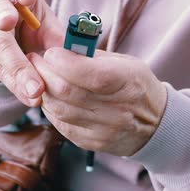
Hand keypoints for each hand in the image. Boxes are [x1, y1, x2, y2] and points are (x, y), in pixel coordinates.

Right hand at [0, 0, 63, 105]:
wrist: (5, 36)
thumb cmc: (32, 22)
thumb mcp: (47, 23)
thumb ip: (58, 35)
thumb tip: (79, 55)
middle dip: (6, 20)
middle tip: (22, 45)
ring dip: (18, 70)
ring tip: (36, 89)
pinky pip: (0, 70)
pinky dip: (17, 86)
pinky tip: (31, 97)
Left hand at [27, 48, 167, 155]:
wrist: (155, 125)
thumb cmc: (137, 86)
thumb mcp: (126, 63)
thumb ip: (93, 56)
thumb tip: (61, 47)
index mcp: (128, 83)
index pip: (88, 73)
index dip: (62, 61)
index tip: (50, 52)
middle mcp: (117, 110)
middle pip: (67, 91)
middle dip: (43, 72)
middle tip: (34, 60)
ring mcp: (104, 130)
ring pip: (59, 109)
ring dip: (43, 90)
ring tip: (38, 76)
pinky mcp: (91, 143)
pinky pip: (60, 124)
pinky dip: (50, 108)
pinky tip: (49, 95)